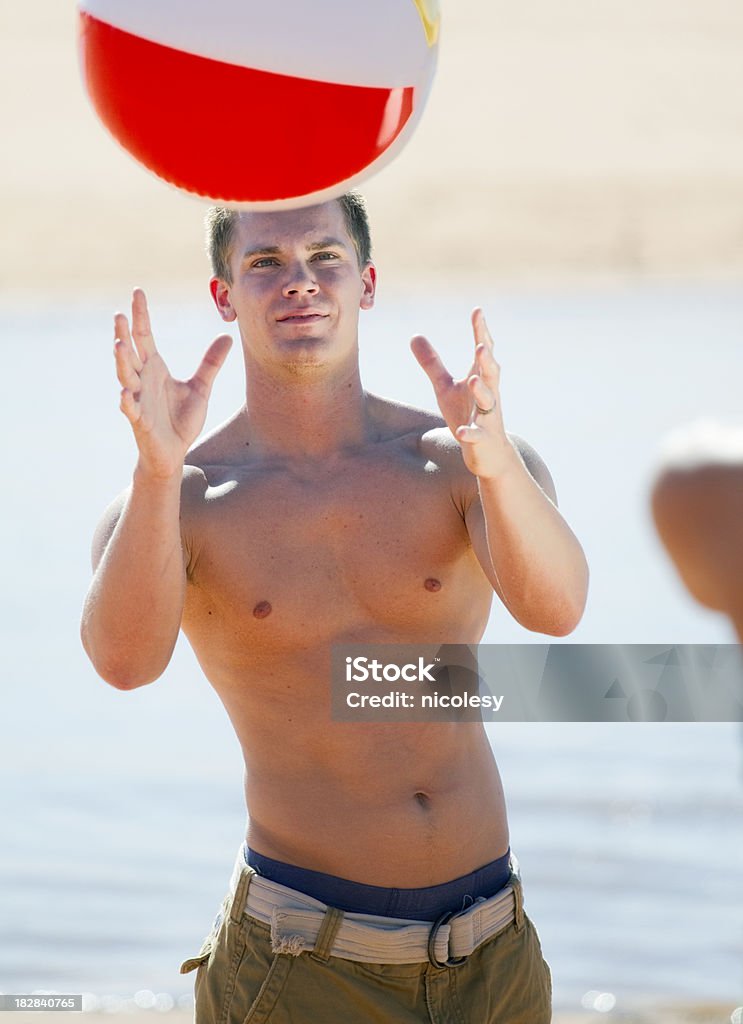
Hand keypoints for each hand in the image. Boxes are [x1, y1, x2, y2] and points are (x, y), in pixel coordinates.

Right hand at [114, 288, 231, 478]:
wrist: (173, 452)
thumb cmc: (181, 420)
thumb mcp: (200, 388)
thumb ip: (210, 363)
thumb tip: (227, 336)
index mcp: (154, 367)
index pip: (144, 335)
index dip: (141, 315)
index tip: (137, 292)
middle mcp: (142, 379)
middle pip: (130, 351)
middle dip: (124, 333)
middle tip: (120, 313)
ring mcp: (138, 399)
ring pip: (126, 377)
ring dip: (121, 362)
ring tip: (118, 345)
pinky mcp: (139, 420)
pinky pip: (130, 409)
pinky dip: (127, 402)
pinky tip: (125, 394)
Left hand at [411, 308, 516, 479]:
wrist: (488, 452)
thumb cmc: (467, 413)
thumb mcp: (446, 387)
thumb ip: (432, 363)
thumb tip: (414, 335)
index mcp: (480, 378)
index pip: (483, 352)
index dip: (481, 332)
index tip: (478, 311)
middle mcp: (488, 394)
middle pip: (491, 373)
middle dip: (487, 360)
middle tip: (481, 345)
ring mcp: (487, 417)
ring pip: (488, 402)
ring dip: (482, 391)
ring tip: (473, 379)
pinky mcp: (482, 439)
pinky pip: (477, 435)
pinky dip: (470, 432)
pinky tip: (461, 431)